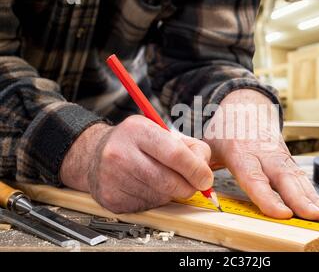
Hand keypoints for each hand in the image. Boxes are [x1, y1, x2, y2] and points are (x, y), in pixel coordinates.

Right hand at [60, 115, 213, 213]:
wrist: (95, 155)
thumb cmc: (136, 143)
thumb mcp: (162, 132)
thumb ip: (191, 147)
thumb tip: (205, 171)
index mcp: (137, 130)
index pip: (175, 153)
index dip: (196, 169)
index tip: (206, 179)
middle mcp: (120, 152)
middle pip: (169, 180)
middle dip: (188, 187)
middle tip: (194, 185)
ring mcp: (112, 177)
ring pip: (160, 195)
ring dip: (171, 193)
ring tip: (164, 179)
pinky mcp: (110, 197)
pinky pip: (147, 205)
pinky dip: (156, 200)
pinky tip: (148, 187)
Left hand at [204, 90, 318, 219]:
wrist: (245, 107)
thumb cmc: (226, 129)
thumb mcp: (207, 142)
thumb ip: (200, 161)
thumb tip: (193, 180)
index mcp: (241, 151)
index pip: (255, 178)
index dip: (268, 197)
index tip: (282, 213)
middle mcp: (264, 153)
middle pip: (284, 178)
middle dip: (300, 199)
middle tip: (312, 216)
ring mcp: (278, 155)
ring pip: (296, 177)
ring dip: (311, 197)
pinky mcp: (287, 159)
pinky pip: (301, 177)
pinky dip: (313, 192)